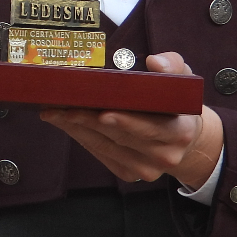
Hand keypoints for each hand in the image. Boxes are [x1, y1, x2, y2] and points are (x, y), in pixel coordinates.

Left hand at [38, 52, 223, 187]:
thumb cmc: (175, 102)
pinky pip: (99, 154)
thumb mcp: (181, 79)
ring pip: (105, 146)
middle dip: (88, 120)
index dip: (126, 121)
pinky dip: (80, 136)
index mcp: (180, 131)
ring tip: (52, 110)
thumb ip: (172, 66)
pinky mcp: (128, 173)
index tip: (101, 112)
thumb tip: (154, 62)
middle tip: (60, 105)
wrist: (184, 138)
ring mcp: (146, 169)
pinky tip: (63, 121)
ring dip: (76, 127)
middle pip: (120, 137)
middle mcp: (165, 155)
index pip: (150, 127)